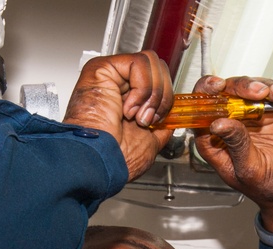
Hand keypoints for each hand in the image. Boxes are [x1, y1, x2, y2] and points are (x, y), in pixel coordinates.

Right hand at [63, 52, 174, 180]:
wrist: (101, 162)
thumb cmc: (115, 158)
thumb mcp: (150, 141)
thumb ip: (161, 125)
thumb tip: (172, 115)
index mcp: (126, 98)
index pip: (158, 79)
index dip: (166, 97)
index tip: (156, 121)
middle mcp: (117, 83)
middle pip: (158, 67)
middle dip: (162, 96)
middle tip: (146, 119)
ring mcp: (110, 73)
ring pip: (152, 62)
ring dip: (152, 94)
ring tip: (136, 115)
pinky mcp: (103, 67)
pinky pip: (140, 63)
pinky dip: (141, 89)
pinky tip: (126, 109)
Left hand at [191, 75, 272, 237]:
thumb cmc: (266, 187)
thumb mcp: (249, 168)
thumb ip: (236, 144)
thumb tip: (218, 123)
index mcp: (214, 140)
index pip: (201, 110)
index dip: (205, 93)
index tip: (217, 86)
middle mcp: (229, 126)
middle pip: (226, 93)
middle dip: (241, 87)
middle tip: (257, 92)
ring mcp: (249, 117)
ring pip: (248, 89)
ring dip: (263, 87)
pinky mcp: (269, 113)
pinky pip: (271, 94)